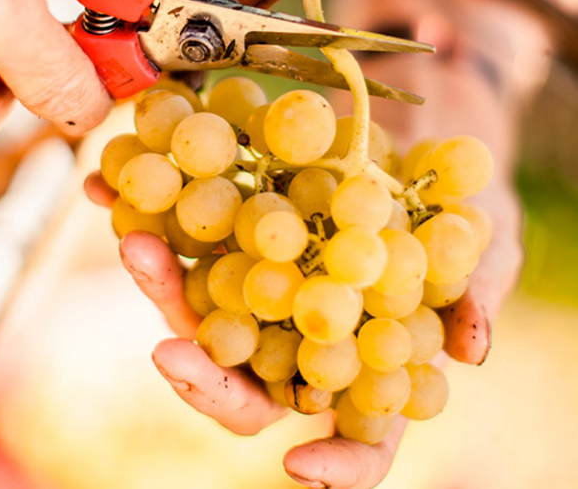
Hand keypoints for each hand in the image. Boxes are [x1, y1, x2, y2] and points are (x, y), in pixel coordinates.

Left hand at [85, 169, 520, 487]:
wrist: (419, 137)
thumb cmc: (461, 206)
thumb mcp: (485, 243)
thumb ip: (477, 294)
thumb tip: (472, 353)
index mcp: (365, 363)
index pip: (357, 438)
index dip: (336, 463)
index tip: (299, 465)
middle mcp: (300, 339)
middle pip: (247, 383)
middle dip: (206, 376)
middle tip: (168, 353)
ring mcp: (258, 289)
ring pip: (201, 311)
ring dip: (162, 287)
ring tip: (134, 242)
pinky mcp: (229, 238)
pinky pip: (181, 238)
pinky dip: (143, 213)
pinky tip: (106, 189)